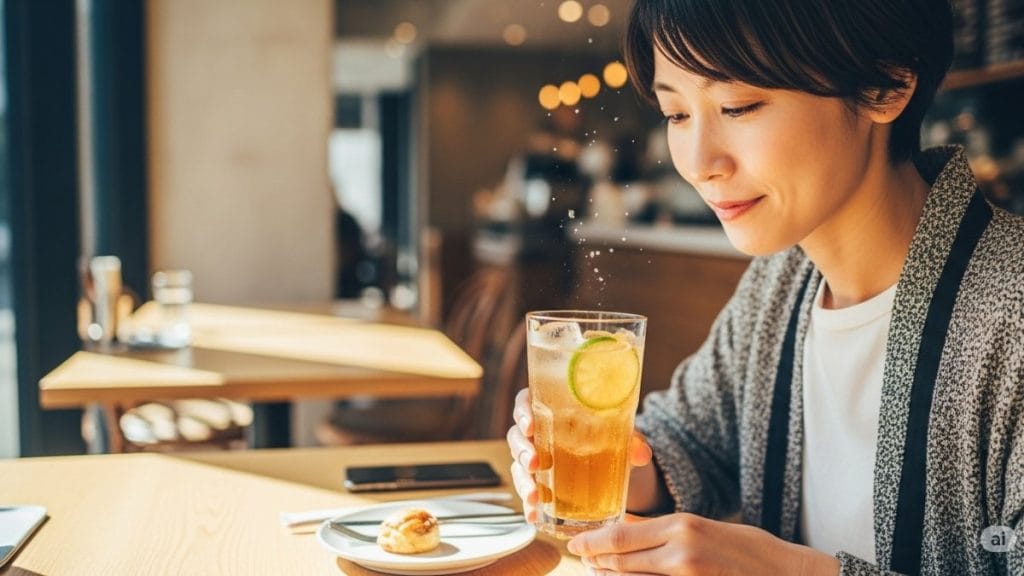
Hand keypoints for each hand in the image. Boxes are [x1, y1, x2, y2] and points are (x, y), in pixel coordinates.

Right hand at [506, 388, 653, 523]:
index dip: (522, 411)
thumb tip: (641, 453)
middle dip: (522, 450)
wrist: (616, 464)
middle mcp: (539, 432)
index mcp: (552, 409)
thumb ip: (632, 441)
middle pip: (518, 435)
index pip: (527, 401)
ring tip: (534, 496)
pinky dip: (528, 504)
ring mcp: (536, 457)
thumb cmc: (610, 437)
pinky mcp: (540, 481)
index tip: (530, 425)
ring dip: (522, 480)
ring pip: (518, 464)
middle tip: (535, 463)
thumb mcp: (622, 435)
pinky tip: (532, 515)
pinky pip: (527, 489)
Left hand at [567, 513, 839, 575]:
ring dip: (611, 573)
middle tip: (580, 557)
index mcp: (682, 525)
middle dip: (595, 559)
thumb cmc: (750, 549)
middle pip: (620, 557)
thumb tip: (627, 525)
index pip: (621, 535)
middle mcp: (680, 550)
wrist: (790, 575)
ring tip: (596, 569)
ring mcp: (686, 575)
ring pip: (632, 575)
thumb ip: (664, 530)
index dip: (592, 541)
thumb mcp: (705, 528)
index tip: (576, 543)